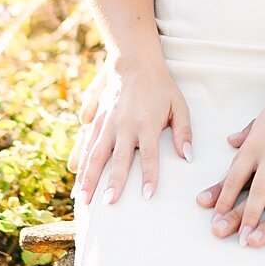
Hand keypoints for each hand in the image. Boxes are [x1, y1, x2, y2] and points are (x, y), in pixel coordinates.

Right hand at [75, 58, 192, 205]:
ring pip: (96, 155)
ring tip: (85, 200)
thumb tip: (187, 157)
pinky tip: (77, 180)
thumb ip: (183, 132)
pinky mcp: (98, 121)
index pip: (149, 155)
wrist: (134, 62)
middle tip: (109, 203)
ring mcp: (108, 123)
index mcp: (147, 123)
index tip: (149, 196)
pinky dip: (81, 164)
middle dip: (113, 182)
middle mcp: (125, 125)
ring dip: (90, 178)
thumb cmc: (161, 86)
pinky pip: (87, 146)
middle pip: (118, 158)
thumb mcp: (179, 105)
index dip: (149, 176)